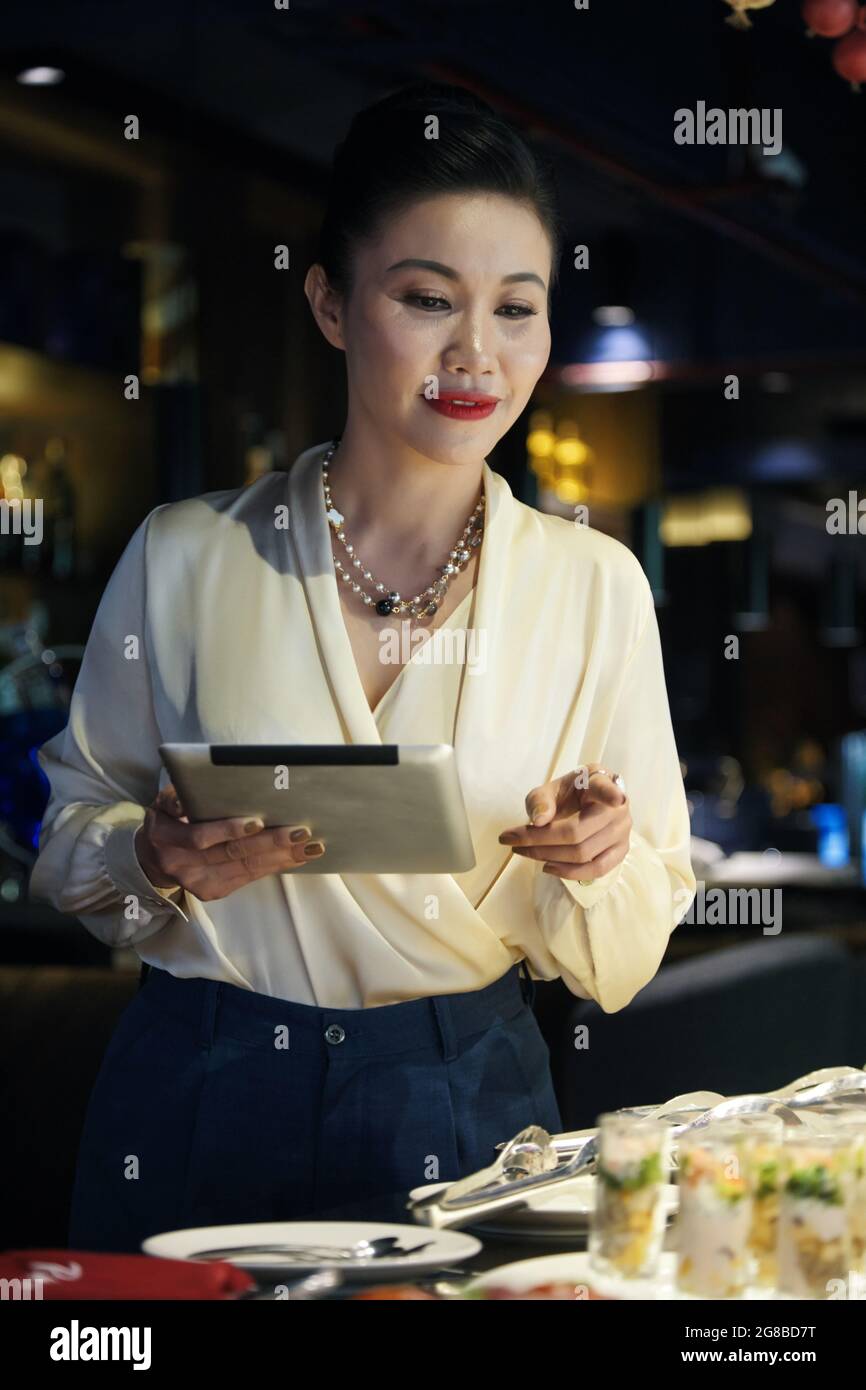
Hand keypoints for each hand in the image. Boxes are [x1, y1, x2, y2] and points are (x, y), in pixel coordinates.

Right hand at [134, 783, 324, 901]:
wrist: (153, 855)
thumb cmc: (169, 817)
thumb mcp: (165, 800)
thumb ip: (179, 795)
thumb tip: (196, 793)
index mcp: (165, 836)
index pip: (200, 837)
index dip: (228, 830)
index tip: (258, 821)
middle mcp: (179, 864)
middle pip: (230, 854)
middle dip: (269, 842)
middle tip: (301, 831)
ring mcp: (196, 882)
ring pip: (245, 869)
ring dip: (281, 857)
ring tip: (310, 845)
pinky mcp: (211, 891)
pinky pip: (248, 878)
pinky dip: (275, 865)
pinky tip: (297, 856)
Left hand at [497, 763, 630, 881]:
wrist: (586, 805)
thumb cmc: (568, 795)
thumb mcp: (549, 790)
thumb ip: (540, 801)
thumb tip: (538, 821)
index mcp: (600, 782)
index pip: (605, 788)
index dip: (611, 794)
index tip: (616, 799)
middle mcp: (618, 807)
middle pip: (577, 832)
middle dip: (539, 841)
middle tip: (512, 841)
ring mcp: (622, 831)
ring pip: (584, 854)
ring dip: (548, 857)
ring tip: (523, 852)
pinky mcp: (621, 851)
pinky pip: (596, 869)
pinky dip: (569, 872)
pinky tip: (548, 867)